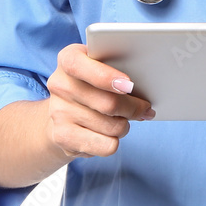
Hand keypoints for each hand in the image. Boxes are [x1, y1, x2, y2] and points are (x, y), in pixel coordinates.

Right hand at [45, 43, 154, 158]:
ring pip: (111, 126)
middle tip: (145, 108)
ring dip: (125, 125)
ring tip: (123, 120)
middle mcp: (59, 84)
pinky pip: (105, 145)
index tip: (128, 85)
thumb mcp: (99, 67)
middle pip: (108, 103)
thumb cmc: (91, 84)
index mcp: (68, 59)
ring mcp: (58, 112)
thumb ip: (117, 70)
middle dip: (134, 108)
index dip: (105, 76)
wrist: (61, 112)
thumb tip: (147, 91)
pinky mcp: (62, 136)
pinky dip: (115, 142)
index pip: (80, 66)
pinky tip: (110, 135)